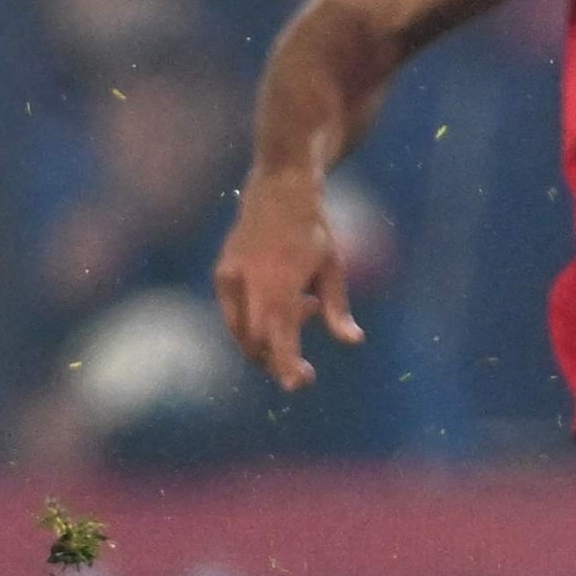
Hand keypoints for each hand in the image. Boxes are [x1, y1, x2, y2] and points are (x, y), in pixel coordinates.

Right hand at [214, 169, 361, 388]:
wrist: (278, 192)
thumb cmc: (314, 230)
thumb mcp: (335, 267)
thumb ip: (338, 309)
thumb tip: (354, 341)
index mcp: (279, 281)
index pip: (278, 334)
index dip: (285, 363)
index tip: (297, 384)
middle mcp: (248, 282)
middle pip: (256, 341)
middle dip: (278, 359)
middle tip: (305, 368)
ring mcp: (229, 278)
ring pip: (242, 331)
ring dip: (271, 338)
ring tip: (307, 305)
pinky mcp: (221, 276)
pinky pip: (235, 315)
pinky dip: (258, 322)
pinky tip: (291, 299)